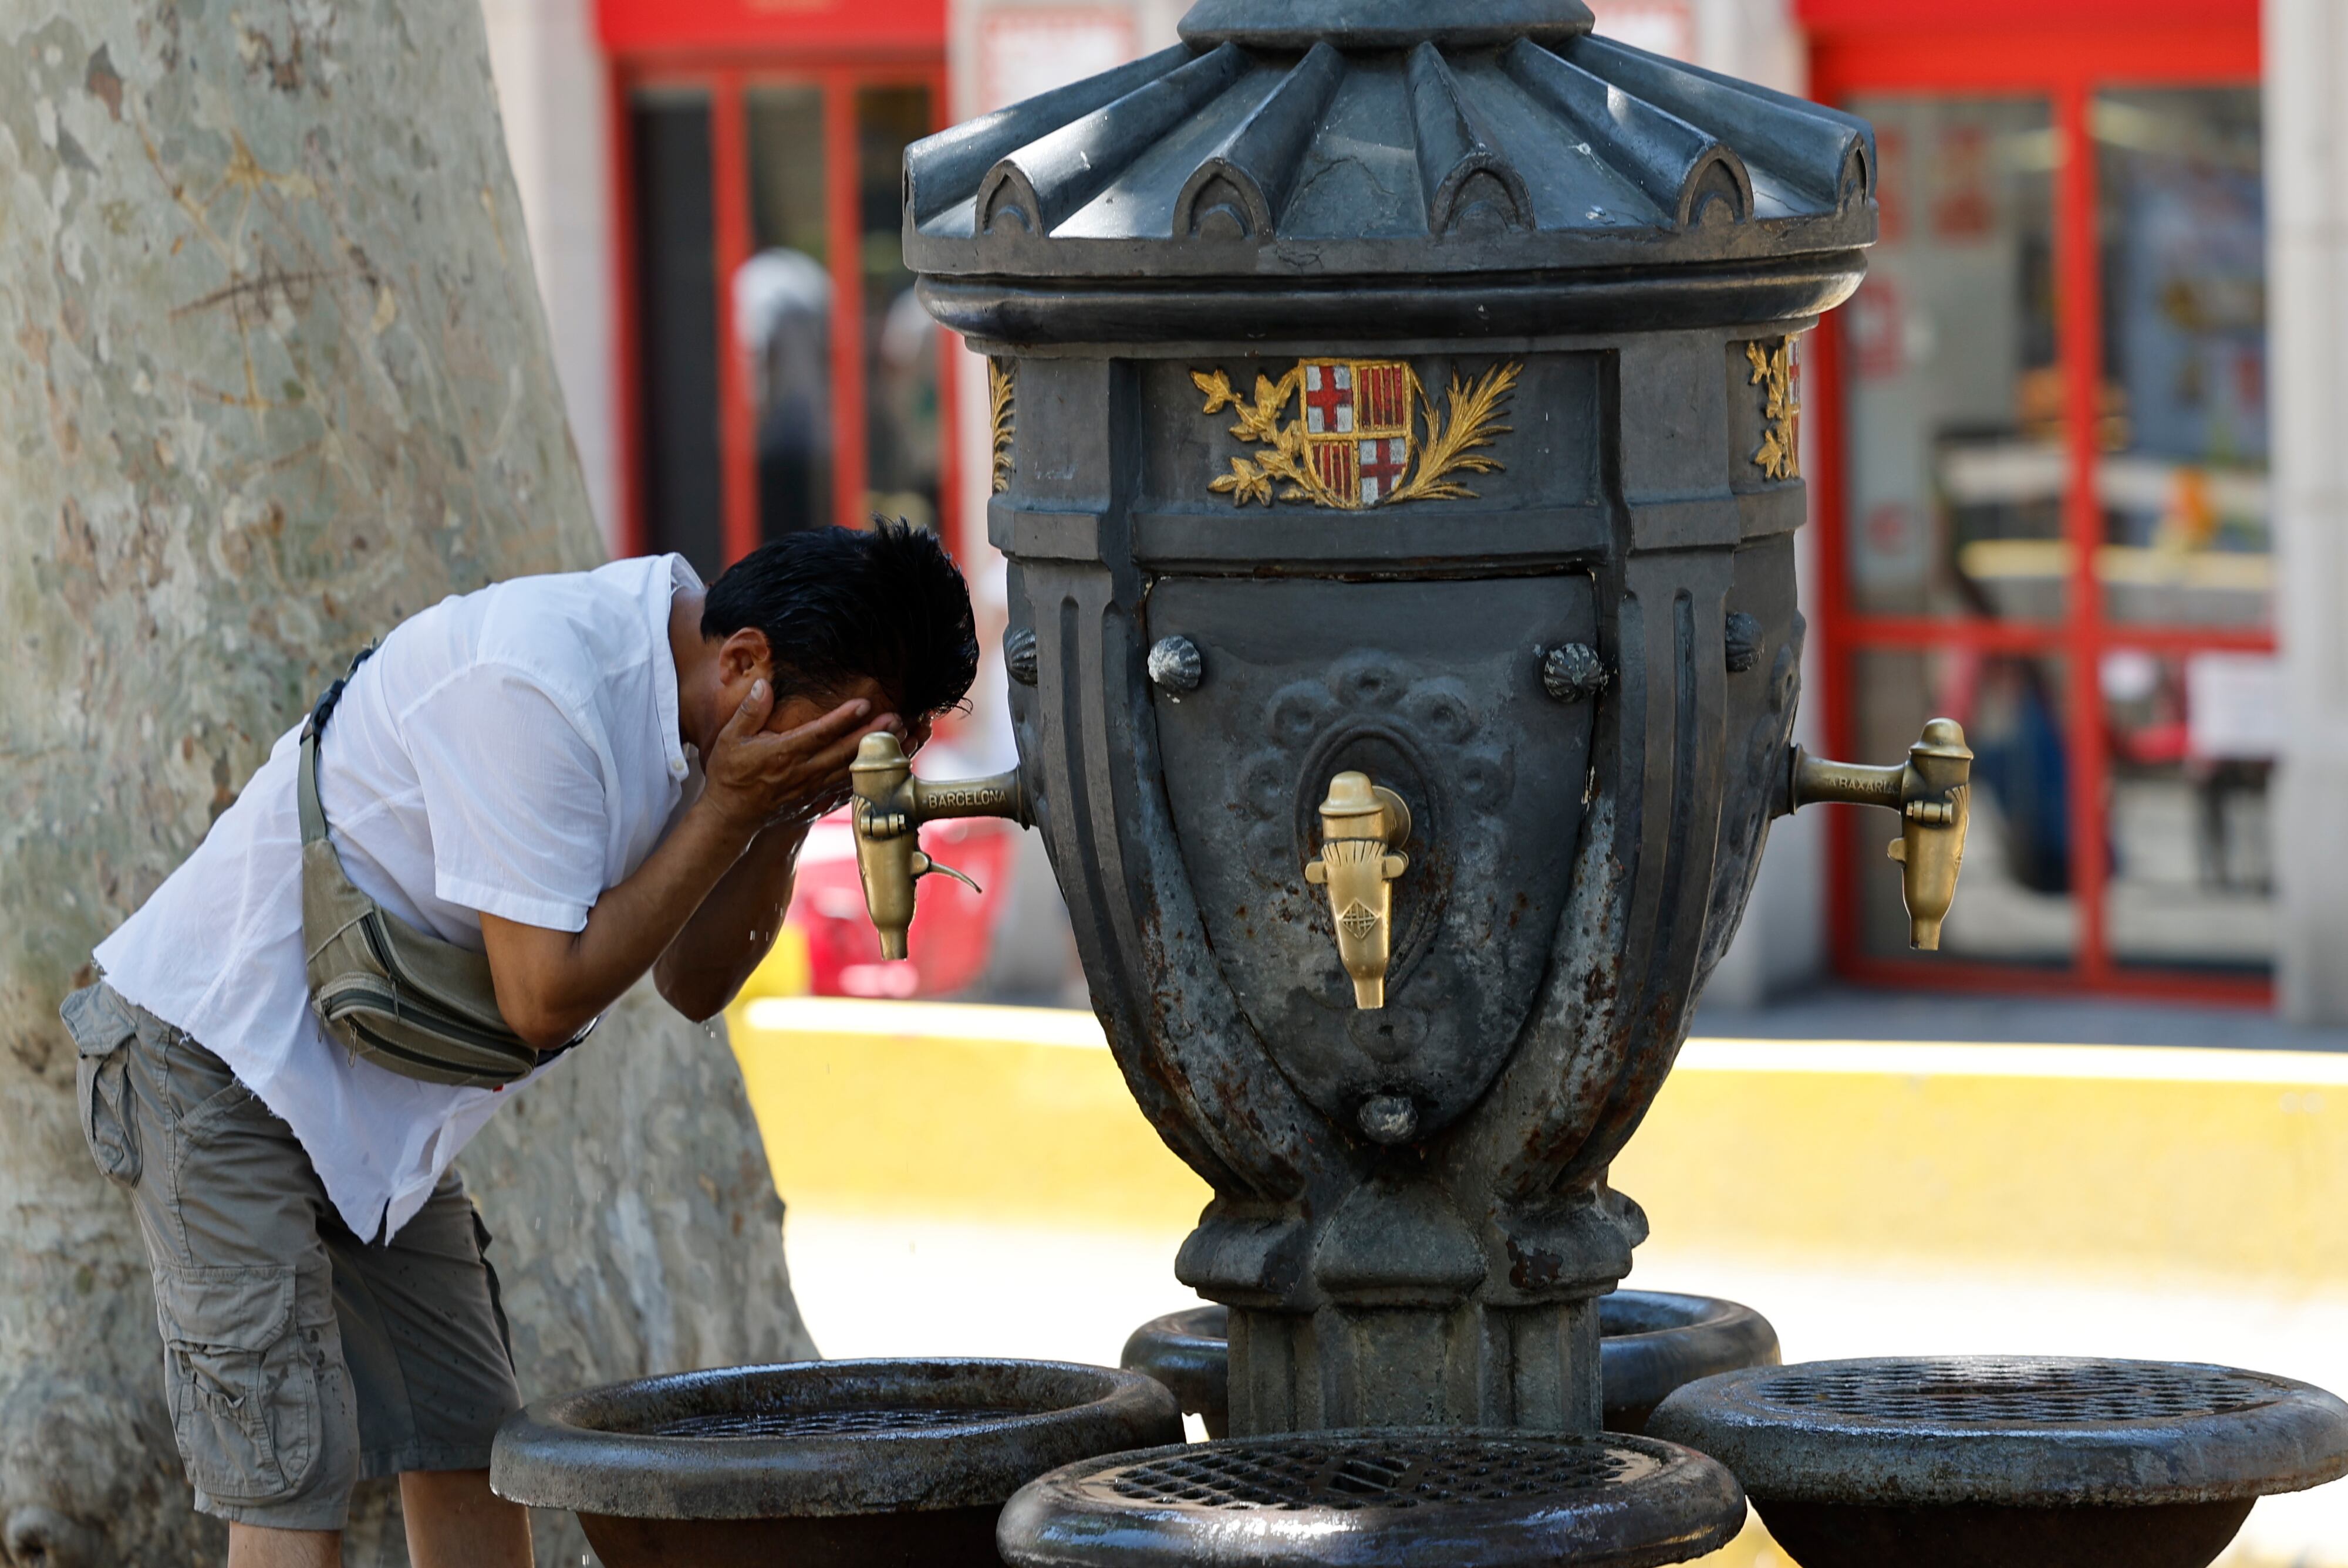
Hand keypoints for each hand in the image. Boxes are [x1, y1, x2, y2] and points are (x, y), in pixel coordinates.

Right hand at [700, 682, 896, 838]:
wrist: (730, 816)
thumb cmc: (729, 773)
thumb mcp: (730, 738)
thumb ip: (750, 711)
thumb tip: (764, 684)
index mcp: (783, 753)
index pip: (818, 733)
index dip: (842, 718)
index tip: (865, 703)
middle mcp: (802, 773)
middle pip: (844, 752)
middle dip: (872, 735)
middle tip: (897, 719)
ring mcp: (813, 790)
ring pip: (853, 771)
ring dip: (879, 756)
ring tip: (904, 739)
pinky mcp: (819, 802)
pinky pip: (850, 789)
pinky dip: (871, 777)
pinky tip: (890, 768)